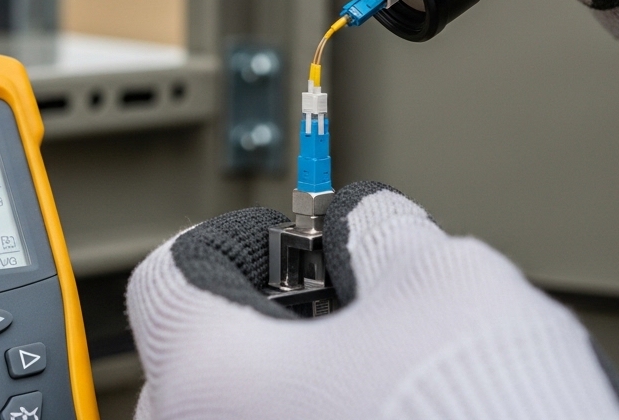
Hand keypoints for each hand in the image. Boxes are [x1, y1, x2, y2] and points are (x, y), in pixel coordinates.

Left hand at [125, 183, 618, 418]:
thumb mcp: (448, 283)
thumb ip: (382, 235)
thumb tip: (370, 224)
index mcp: (209, 373)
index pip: (170, 278)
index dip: (239, 243)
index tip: (287, 243)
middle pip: (192, 364)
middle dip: (263, 328)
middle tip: (340, 314)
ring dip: (283, 395)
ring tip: (369, 383)